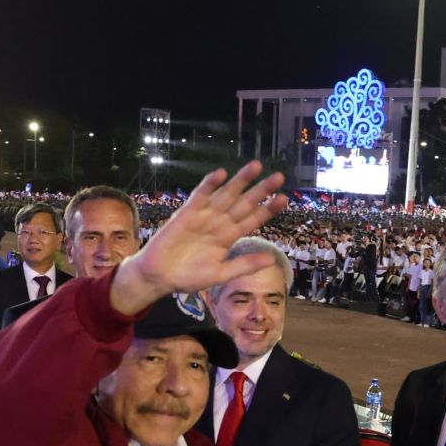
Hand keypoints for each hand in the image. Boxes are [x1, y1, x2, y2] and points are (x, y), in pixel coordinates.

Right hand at [109, 161, 289, 315]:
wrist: (160, 278)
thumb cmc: (189, 276)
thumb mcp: (221, 274)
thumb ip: (244, 265)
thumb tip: (271, 260)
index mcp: (229, 237)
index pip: (253, 220)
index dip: (268, 209)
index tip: (284, 198)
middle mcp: (219, 223)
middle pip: (243, 203)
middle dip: (260, 190)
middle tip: (278, 177)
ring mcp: (203, 217)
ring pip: (225, 195)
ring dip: (240, 181)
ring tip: (255, 167)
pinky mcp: (186, 214)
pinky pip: (199, 197)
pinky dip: (209, 185)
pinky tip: (221, 174)